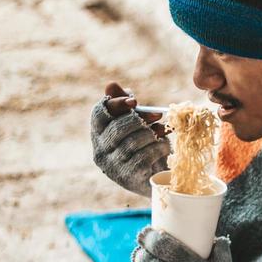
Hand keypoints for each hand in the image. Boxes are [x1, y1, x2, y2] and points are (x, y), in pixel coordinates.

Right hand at [92, 81, 170, 196]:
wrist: (159, 177)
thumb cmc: (145, 144)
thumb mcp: (136, 122)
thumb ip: (124, 103)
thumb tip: (111, 85)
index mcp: (98, 134)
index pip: (99, 114)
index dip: (116, 104)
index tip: (135, 101)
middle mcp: (100, 151)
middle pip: (117, 128)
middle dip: (140, 119)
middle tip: (157, 115)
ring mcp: (113, 166)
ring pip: (131, 143)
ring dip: (151, 134)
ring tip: (162, 131)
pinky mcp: (128, 177)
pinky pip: (144, 157)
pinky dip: (157, 148)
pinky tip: (164, 145)